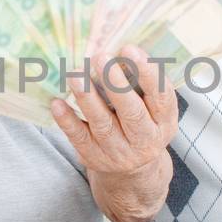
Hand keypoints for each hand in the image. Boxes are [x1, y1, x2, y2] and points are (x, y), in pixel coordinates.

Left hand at [51, 46, 178, 174]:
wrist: (132, 172)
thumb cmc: (142, 124)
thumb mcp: (154, 110)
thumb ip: (143, 84)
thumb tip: (119, 48)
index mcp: (164, 121)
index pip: (161, 96)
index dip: (147, 73)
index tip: (129, 49)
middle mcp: (145, 139)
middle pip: (131, 112)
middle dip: (116, 84)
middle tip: (100, 57)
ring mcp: (119, 151)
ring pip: (102, 124)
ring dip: (87, 98)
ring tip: (75, 74)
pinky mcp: (95, 157)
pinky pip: (79, 138)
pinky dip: (67, 120)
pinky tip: (57, 103)